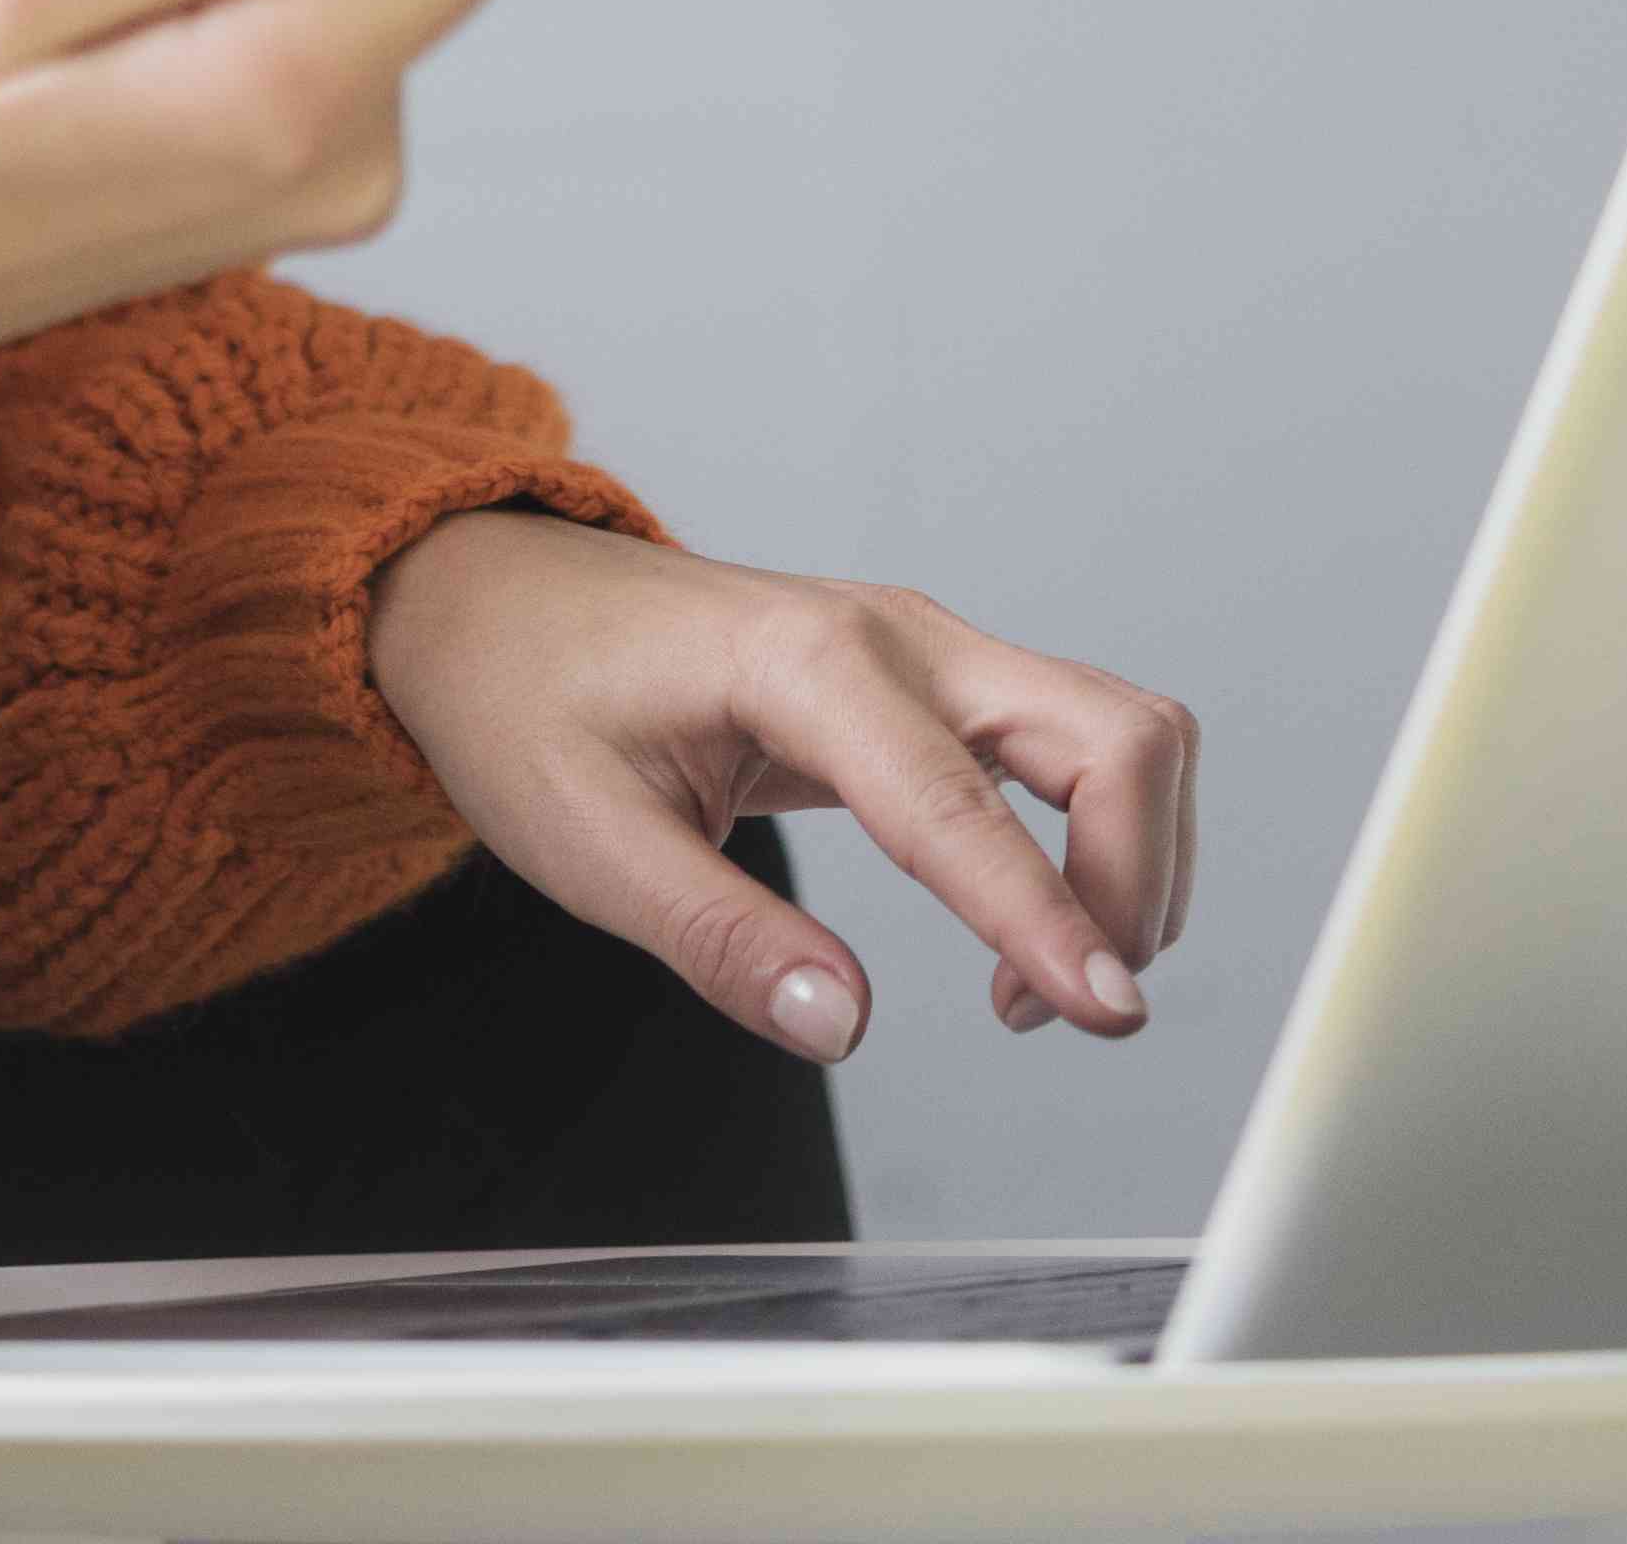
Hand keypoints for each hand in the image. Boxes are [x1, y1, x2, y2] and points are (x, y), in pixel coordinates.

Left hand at [365, 507, 1200, 1060]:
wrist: (495, 599)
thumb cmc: (526, 700)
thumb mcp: (586, 843)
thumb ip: (719, 940)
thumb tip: (836, 1026)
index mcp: (804, 664)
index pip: (960, 804)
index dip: (1043, 916)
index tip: (1105, 1014)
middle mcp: (896, 636)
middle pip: (1109, 733)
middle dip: (1131, 883)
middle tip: (1071, 1012)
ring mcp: (927, 648)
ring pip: (1119, 730)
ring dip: (1128, 861)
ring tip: (1037, 985)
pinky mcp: (934, 680)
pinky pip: (1075, 741)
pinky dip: (1097, 835)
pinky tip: (1024, 924)